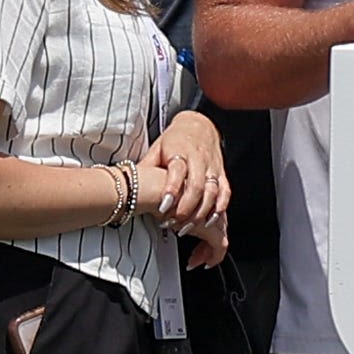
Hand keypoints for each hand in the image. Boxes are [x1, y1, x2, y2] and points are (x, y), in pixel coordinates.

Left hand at [140, 120, 229, 255]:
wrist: (199, 125)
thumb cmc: (175, 140)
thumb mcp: (157, 148)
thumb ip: (147, 166)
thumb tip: (128, 182)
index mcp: (180, 152)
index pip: (177, 171)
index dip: (171, 189)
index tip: (163, 207)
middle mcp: (199, 160)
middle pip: (197, 186)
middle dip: (186, 208)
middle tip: (175, 224)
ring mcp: (212, 168)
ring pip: (212, 192)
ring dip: (202, 212)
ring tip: (188, 227)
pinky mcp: (222, 174)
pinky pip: (225, 192)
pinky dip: (219, 208)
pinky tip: (210, 220)